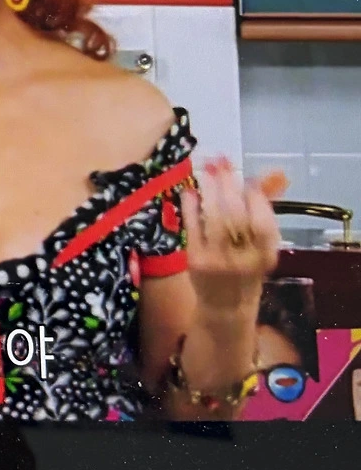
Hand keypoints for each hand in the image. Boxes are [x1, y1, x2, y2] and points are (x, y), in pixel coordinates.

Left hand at [180, 156, 281, 316]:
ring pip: (216, 221)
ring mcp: (219, 261)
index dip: (256, 198)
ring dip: (211, 191)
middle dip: (229, 186)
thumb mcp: (261, 243)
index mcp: (267, 256)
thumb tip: (277, 173)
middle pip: (238, 217)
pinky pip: (193, 228)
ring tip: (206, 170)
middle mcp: (245, 260)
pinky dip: (192, 207)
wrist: (225, 307)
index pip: (264, 223)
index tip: (248, 178)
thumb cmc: (246, 268)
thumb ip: (265, 207)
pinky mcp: (196, 261)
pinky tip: (191, 191)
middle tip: (220, 161)